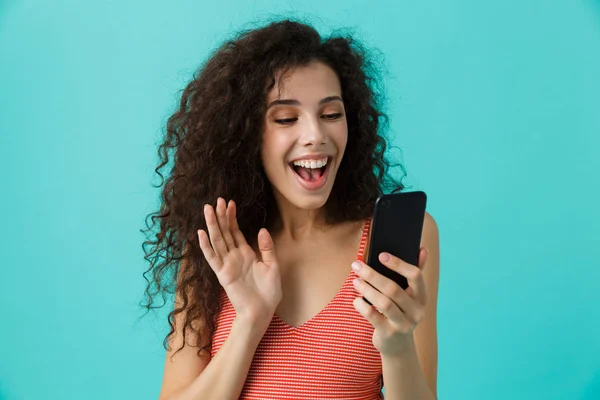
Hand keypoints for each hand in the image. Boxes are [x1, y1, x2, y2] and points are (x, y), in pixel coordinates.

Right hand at [198, 197, 281, 324]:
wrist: (262, 311)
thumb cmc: (269, 292)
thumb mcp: (272, 265)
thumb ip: (266, 248)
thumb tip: (262, 229)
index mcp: (246, 254)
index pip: (236, 231)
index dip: (232, 218)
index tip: (229, 203)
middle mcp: (234, 257)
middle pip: (225, 232)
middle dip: (221, 216)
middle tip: (217, 200)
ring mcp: (227, 265)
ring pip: (217, 240)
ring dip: (212, 225)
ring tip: (208, 209)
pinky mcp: (223, 274)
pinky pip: (212, 258)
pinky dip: (206, 246)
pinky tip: (201, 233)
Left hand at [351, 248, 428, 356]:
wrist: (398, 345)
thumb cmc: (401, 312)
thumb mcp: (410, 295)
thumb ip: (415, 272)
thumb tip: (422, 249)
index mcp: (422, 297)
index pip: (416, 276)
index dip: (398, 264)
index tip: (381, 255)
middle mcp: (416, 311)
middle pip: (393, 288)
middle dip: (372, 275)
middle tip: (356, 265)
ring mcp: (403, 324)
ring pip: (383, 302)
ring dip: (366, 289)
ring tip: (355, 281)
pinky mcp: (389, 334)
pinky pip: (373, 317)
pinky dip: (362, 306)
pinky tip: (356, 300)